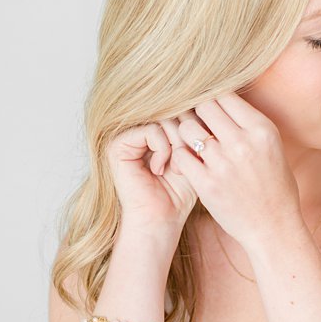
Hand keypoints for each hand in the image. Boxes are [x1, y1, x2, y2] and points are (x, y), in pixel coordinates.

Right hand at [106, 123, 197, 246]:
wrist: (160, 220)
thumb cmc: (178, 194)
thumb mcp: (192, 155)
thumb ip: (194, 130)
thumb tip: (203, 101)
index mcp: (153, 131)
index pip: (180, 111)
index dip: (195, 129)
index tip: (196, 156)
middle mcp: (137, 130)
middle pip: (173, 111)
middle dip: (186, 136)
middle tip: (187, 162)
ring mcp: (125, 137)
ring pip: (164, 119)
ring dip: (176, 144)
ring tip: (175, 168)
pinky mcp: (117, 145)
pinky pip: (152, 130)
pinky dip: (162, 149)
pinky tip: (159, 169)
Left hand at [164, 94, 300, 247]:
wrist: (274, 226)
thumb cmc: (274, 186)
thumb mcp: (271, 147)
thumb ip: (248, 125)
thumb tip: (221, 100)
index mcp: (262, 129)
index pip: (225, 95)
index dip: (212, 98)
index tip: (207, 108)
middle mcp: (243, 142)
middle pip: (204, 106)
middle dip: (196, 112)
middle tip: (194, 122)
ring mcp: (223, 163)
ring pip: (187, 128)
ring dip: (185, 133)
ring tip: (190, 143)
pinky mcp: (206, 183)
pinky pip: (180, 155)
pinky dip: (181, 156)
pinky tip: (189, 162)